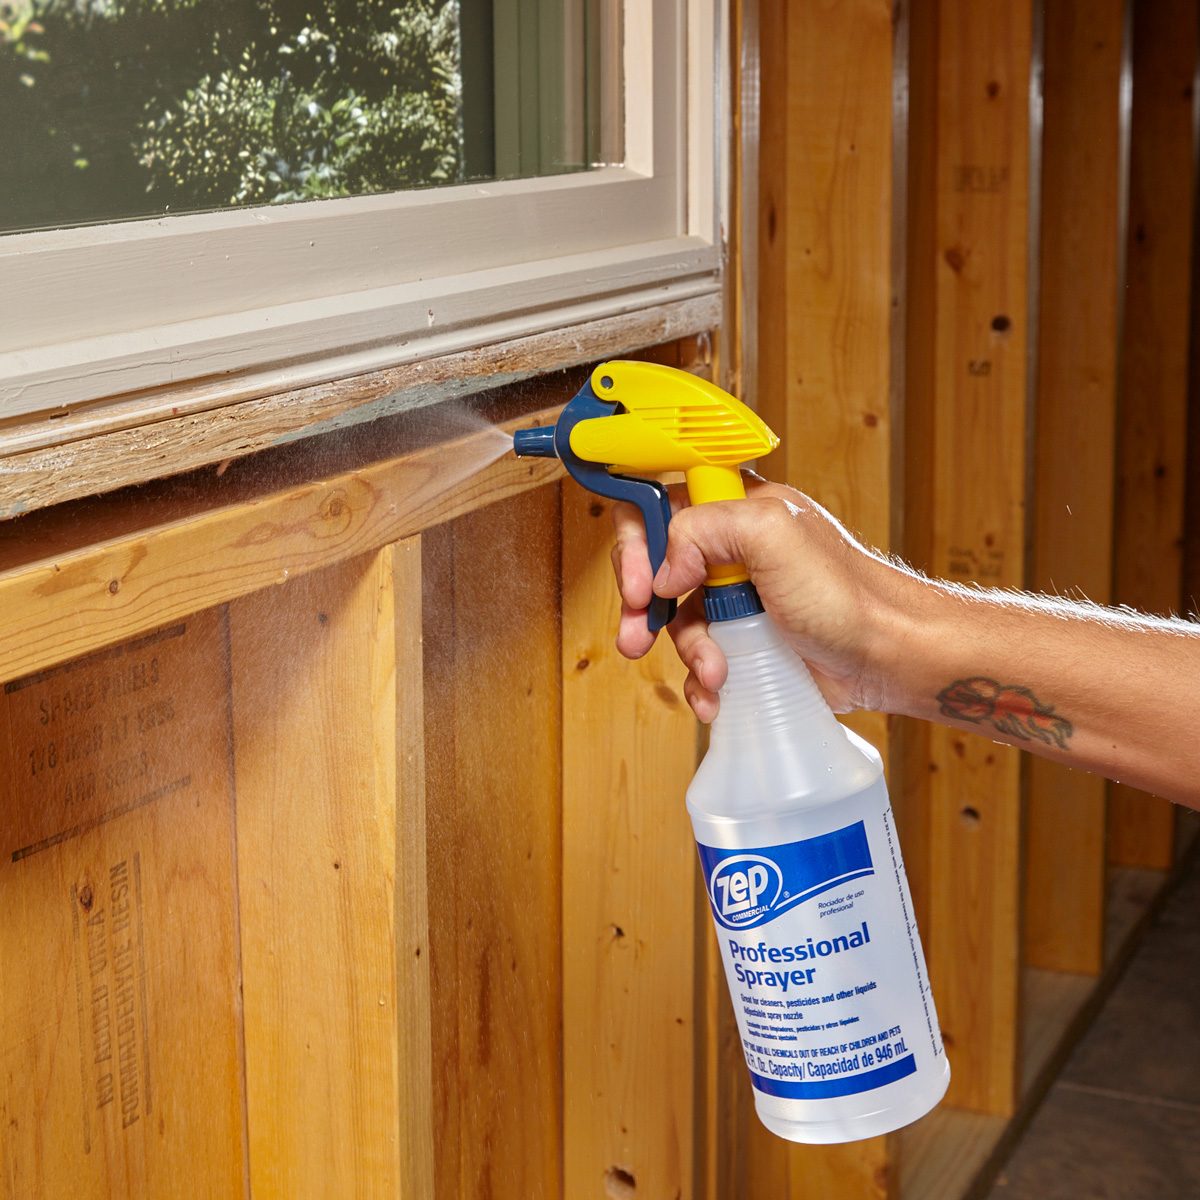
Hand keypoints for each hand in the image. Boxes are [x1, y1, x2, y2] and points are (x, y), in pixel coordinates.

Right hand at [611, 475, 912, 720]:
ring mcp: (737, 597)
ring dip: (686, 651)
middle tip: (637, 633)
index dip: (637, 540)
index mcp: (737, 508)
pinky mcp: (744, 641)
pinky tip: (718, 693)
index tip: (638, 581)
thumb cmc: (848, 595)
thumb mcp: (774, 536)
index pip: (661, 503)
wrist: (887, 657)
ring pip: (675, 620)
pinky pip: (699, 658)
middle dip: (641, 604)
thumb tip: (665, 570)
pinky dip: (701, 680)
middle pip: (655, 565)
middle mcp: (733, 549)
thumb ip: (707, 528)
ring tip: (714, 671)